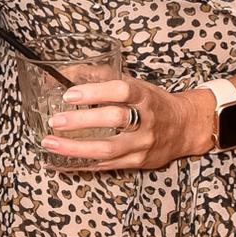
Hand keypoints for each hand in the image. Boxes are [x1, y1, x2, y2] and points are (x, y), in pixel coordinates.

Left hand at [40, 77, 211, 170]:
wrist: (184, 127)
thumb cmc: (153, 102)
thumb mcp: (135, 84)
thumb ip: (103, 77)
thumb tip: (66, 72)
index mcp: (144, 95)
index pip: (121, 91)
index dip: (95, 91)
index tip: (70, 94)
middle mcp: (145, 120)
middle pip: (114, 119)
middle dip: (81, 121)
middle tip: (55, 120)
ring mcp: (142, 143)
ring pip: (108, 148)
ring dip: (76, 148)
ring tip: (51, 143)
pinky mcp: (138, 162)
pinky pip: (108, 165)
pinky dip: (83, 163)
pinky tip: (63, 161)